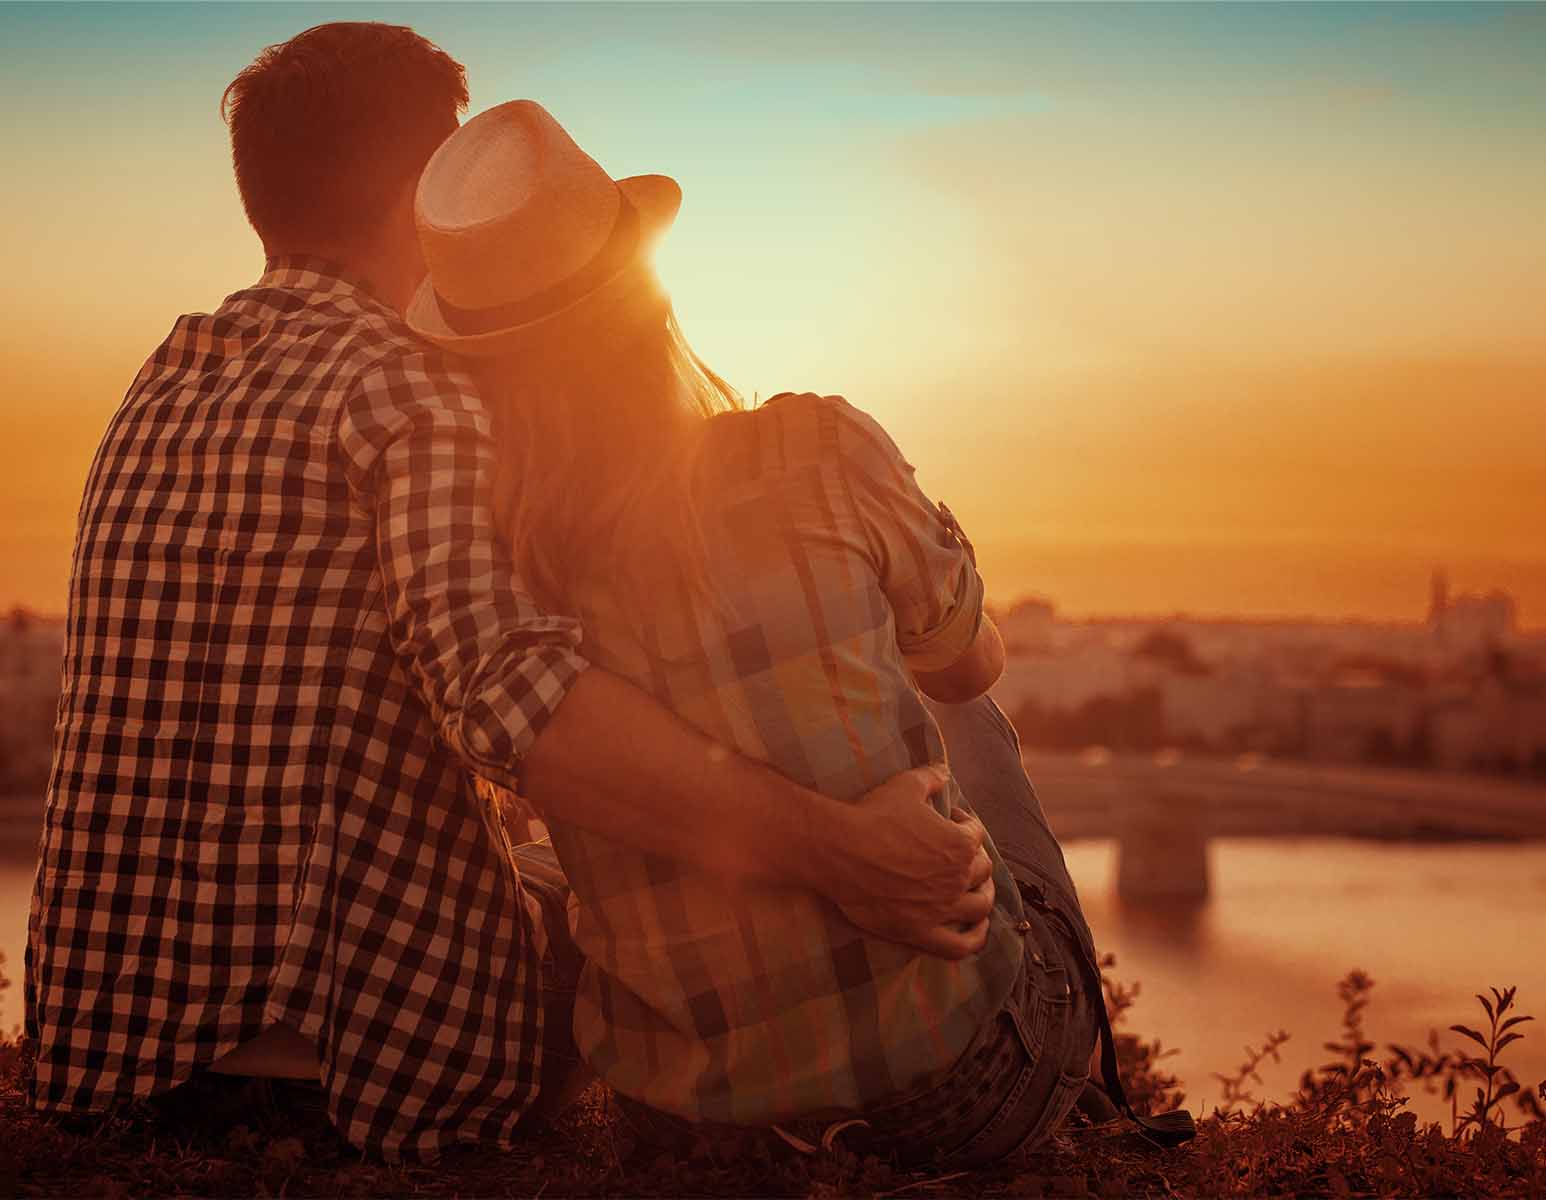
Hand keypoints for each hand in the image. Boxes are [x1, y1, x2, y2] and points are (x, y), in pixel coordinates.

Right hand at [824, 765, 995, 959]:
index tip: (952, 821)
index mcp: (959, 843)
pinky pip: (959, 946)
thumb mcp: (905, 785)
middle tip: (963, 857)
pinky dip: (974, 940)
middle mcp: (957, 877)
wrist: (839, 851)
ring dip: (983, 897)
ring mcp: (941, 908)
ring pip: (978, 907)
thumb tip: (944, 771)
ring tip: (977, 893)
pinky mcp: (921, 932)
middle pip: (982, 871)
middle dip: (976, 860)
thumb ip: (931, 776)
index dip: (965, 824)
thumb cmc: (872, 815)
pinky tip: (976, 932)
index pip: (976, 834)